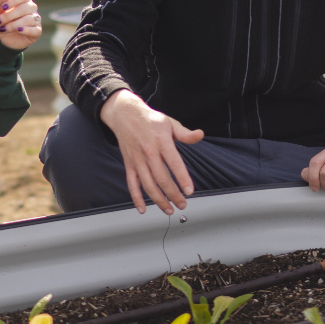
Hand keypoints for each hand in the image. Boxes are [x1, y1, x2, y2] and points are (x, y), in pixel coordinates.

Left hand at [0, 0, 41, 51]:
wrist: (0, 38)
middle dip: (9, 16)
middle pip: (25, 8)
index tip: (3, 8)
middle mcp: (31, 7)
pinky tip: (18, 30)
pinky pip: (35, 30)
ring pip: (29, 19)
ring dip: (14, 25)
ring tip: (4, 29)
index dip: (12, 1)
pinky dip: (26, 30)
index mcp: (22, 0)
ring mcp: (35, 19)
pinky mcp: (36, 32)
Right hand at [98, 90, 203, 214]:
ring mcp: (137, 160)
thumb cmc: (149, 120)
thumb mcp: (170, 123)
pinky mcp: (129, 165)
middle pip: (162, 178)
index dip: (182, 178)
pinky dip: (136, 198)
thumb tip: (199, 135)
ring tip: (168, 209)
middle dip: (173, 195)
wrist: (125, 114)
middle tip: (182, 204)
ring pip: (148, 185)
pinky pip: (132, 184)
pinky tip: (143, 208)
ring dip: (158, 200)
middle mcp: (149, 152)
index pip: (174, 163)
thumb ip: (185, 133)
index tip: (189, 191)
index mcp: (161, 142)